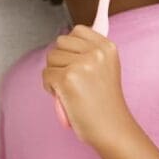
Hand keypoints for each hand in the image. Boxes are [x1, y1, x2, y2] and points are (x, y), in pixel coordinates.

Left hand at [42, 25, 133, 145]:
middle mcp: (96, 53)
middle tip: (72, 79)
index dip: (71, 47)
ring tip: (69, 89)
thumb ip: (91, 52)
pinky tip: (64, 97)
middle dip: (60, 60)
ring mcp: (81, 65)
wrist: (112, 128)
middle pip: (60, 43)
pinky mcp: (67, 79)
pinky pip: (46, 75)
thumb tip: (68, 40)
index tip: (75, 61)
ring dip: (54, 74)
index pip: (78, 30)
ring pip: (51, 58)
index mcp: (107, 47)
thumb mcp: (107, 69)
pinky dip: (50, 87)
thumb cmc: (106, 103)